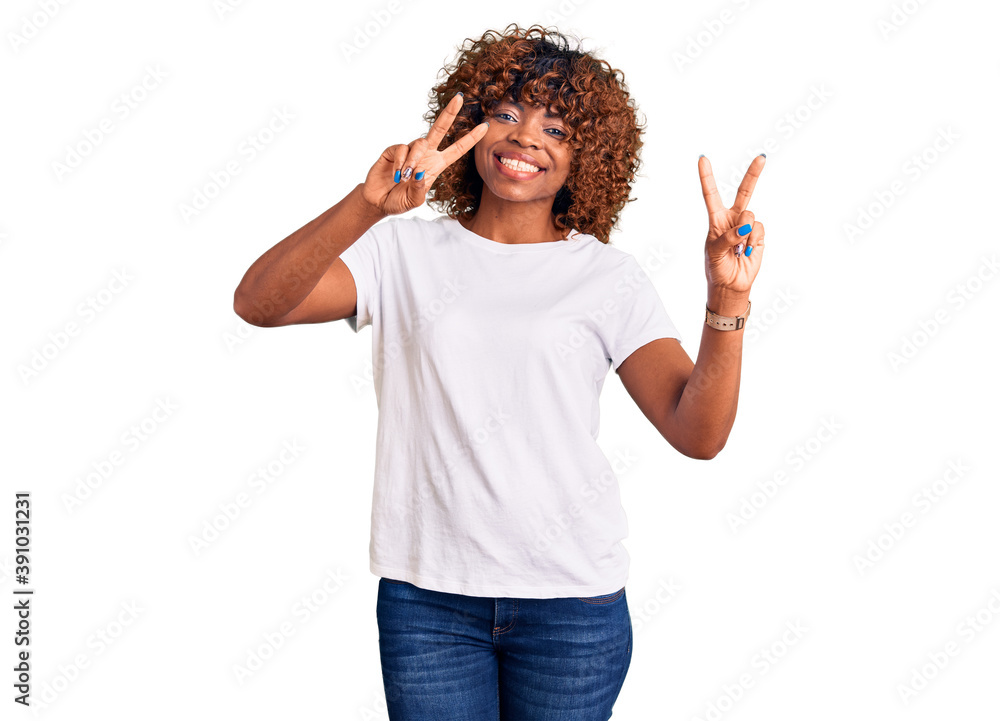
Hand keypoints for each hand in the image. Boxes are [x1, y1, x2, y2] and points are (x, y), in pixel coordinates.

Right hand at [361, 94, 488, 216]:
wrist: (379, 201)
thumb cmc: (399, 201)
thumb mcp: (414, 201)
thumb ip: (419, 189)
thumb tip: (419, 172)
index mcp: (436, 165)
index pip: (457, 149)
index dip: (471, 139)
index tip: (485, 126)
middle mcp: (425, 154)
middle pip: (440, 129)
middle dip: (449, 113)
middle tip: (459, 98)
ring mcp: (409, 151)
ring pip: (420, 144)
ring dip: (413, 160)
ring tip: (404, 177)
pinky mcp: (394, 150)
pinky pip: (401, 149)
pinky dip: (400, 162)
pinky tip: (396, 174)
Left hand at [699, 154, 765, 297]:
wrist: (731, 284)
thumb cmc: (716, 267)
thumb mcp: (714, 252)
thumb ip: (727, 237)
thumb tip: (745, 226)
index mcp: (716, 219)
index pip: (711, 194)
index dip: (707, 176)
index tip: (702, 158)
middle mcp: (733, 218)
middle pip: (744, 191)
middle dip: (753, 174)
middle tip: (762, 157)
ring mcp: (747, 225)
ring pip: (751, 215)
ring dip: (744, 233)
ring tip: (737, 249)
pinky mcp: (759, 235)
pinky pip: (759, 229)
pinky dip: (753, 241)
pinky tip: (747, 251)